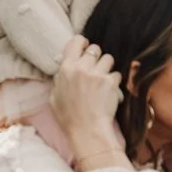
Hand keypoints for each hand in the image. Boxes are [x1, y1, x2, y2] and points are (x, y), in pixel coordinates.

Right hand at [51, 37, 129, 171]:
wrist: (87, 130)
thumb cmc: (69, 118)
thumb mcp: (54, 97)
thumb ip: (59, 80)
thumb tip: (61, 71)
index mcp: (66, 69)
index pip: (76, 41)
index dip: (83, 43)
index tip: (85, 48)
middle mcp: (82, 68)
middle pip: (95, 49)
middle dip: (96, 57)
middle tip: (95, 68)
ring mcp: (97, 74)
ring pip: (108, 58)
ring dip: (107, 67)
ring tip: (103, 79)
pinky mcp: (111, 82)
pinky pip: (117, 74)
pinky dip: (115, 81)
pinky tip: (110, 91)